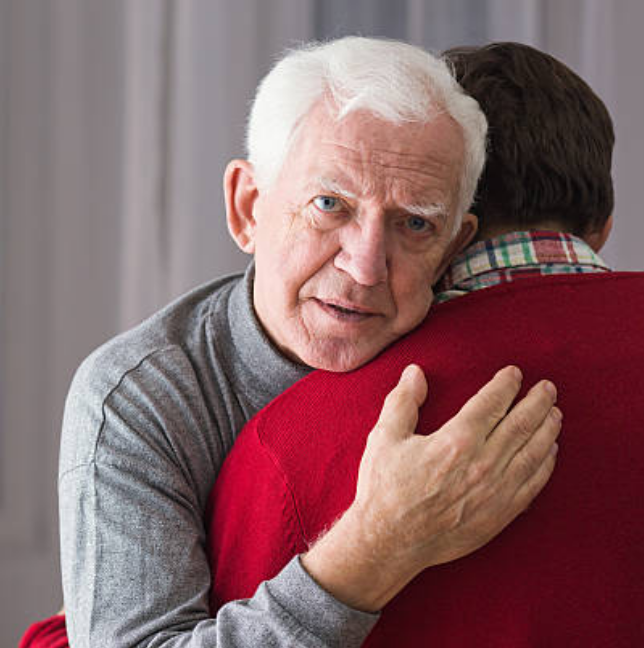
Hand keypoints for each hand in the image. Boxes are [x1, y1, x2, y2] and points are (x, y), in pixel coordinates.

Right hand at [301, 365, 560, 611]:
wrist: (389, 542)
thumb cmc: (385, 488)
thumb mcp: (384, 438)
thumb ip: (403, 401)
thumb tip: (416, 372)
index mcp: (456, 441)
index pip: (491, 403)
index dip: (506, 385)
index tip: (515, 373)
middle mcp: (482, 464)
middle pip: (520, 424)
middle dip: (537, 402)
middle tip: (548, 387)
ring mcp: (495, 492)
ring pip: (532, 453)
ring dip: (547, 429)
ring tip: (555, 413)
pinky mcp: (499, 515)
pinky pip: (532, 485)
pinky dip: (546, 465)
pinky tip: (550, 452)